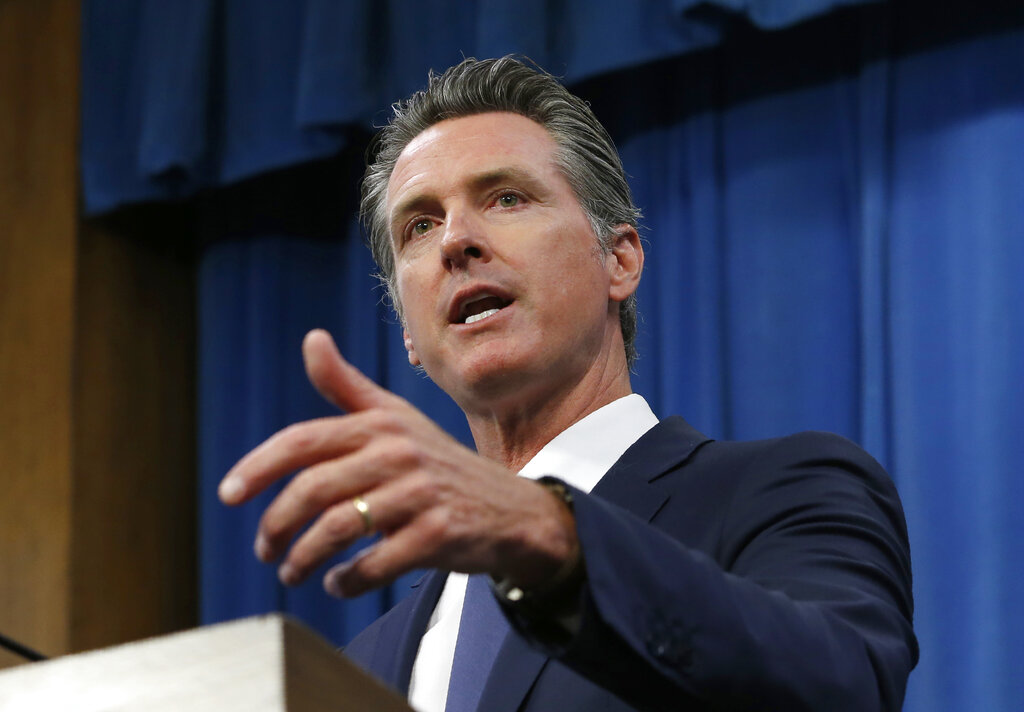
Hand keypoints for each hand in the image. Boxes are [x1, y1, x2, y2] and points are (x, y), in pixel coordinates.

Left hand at [218, 329, 577, 596]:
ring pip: (337, 530)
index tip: (229, 495)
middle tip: (265, 550)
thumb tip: (311, 339)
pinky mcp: (437, 534)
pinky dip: (346, 580)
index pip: (303, 441)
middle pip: (312, 490)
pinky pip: (373, 564)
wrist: (511, 509)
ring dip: (303, 558)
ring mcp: (420, 494)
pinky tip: (337, 582)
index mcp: (380, 424)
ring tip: (292, 572)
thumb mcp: (397, 419)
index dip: (258, 468)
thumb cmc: (440, 464)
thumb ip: (347, 387)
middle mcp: (399, 453)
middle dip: (276, 525)